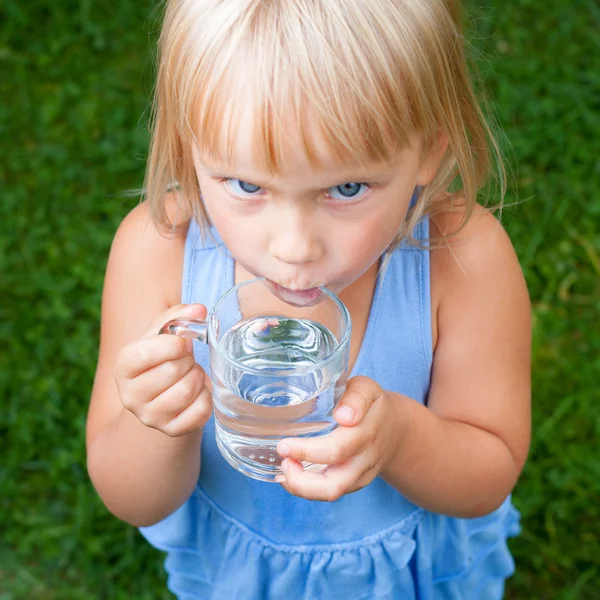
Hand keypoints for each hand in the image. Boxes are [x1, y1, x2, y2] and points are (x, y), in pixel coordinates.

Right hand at [114, 303, 211, 436]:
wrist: (160, 398)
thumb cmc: (161, 359)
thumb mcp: (160, 335)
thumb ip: (178, 317)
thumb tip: (200, 310)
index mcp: (122, 367)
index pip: (143, 354)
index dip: (171, 344)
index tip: (184, 342)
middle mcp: (130, 396)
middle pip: (171, 370)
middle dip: (188, 359)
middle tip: (187, 359)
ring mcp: (150, 417)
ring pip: (187, 390)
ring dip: (197, 376)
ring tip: (191, 373)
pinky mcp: (172, 431)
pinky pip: (200, 410)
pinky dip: (206, 396)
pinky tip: (198, 391)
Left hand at [274, 376, 406, 500]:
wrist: (396, 429)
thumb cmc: (372, 404)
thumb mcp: (367, 389)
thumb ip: (356, 396)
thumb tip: (343, 415)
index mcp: (366, 432)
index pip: (337, 449)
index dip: (307, 451)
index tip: (284, 445)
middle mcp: (364, 459)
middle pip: (333, 484)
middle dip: (299, 479)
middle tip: (281, 456)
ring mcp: (360, 475)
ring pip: (331, 494)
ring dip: (301, 487)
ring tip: (284, 468)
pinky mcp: (355, 484)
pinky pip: (330, 493)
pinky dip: (306, 488)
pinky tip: (290, 475)